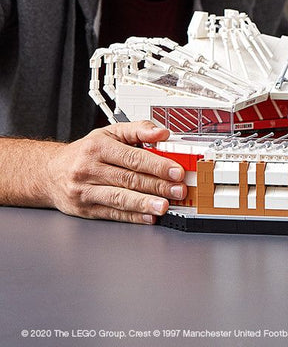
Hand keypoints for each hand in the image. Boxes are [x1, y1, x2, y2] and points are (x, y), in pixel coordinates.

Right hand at [45, 121, 185, 223]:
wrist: (49, 172)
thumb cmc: (85, 151)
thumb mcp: (110, 133)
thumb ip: (138, 129)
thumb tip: (162, 132)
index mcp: (99, 148)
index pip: (133, 157)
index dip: (157, 165)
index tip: (176, 170)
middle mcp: (90, 169)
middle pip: (129, 179)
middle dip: (158, 185)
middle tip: (178, 189)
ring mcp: (85, 191)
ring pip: (119, 198)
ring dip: (145, 204)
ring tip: (165, 206)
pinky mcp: (85, 209)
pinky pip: (112, 213)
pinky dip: (132, 217)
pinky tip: (148, 217)